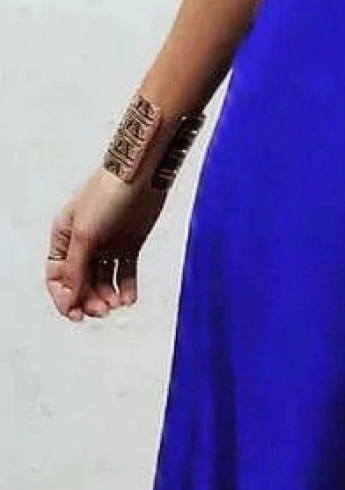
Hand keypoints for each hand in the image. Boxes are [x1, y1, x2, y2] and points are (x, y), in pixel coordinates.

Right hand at [45, 166, 168, 321]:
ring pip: (103, 280)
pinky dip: (126, 287)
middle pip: (81, 281)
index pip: (57, 276)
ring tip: (117, 304)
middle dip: (89, 299)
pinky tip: (129, 298)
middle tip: (102, 311)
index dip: (64, 297)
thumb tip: (69, 300)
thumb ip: (76, 269)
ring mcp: (107, 244)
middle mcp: (84, 243)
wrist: (142, 175)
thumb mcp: (85, 235)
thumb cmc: (107, 195)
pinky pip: (125, 272)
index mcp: (64, 237)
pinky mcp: (129, 244)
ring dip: (108, 296)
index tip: (76, 314)